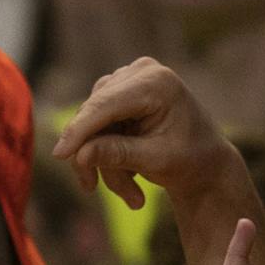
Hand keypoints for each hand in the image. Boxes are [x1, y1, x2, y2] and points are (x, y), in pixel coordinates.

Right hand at [47, 57, 237, 211]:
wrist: (205, 160)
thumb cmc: (189, 160)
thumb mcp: (155, 161)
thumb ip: (118, 154)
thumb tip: (79, 155)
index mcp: (157, 83)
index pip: (105, 104)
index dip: (79, 130)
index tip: (59, 155)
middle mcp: (141, 72)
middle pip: (94, 113)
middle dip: (92, 155)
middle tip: (91, 189)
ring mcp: (129, 79)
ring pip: (92, 122)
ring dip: (101, 159)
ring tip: (129, 193)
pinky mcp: (121, 92)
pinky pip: (97, 123)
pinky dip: (105, 152)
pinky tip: (127, 174)